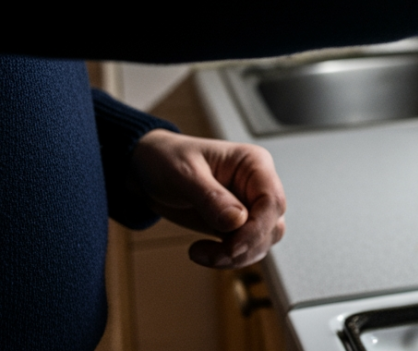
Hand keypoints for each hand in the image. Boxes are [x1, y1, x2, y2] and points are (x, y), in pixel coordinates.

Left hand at [131, 130, 286, 268]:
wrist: (145, 171)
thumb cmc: (166, 160)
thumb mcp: (183, 174)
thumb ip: (211, 197)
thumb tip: (237, 221)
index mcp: (253, 164)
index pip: (272, 200)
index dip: (256, 228)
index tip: (231, 247)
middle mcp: (256, 185)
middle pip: (271, 225)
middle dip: (244, 246)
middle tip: (212, 255)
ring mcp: (248, 206)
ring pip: (262, 241)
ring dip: (236, 256)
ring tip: (202, 254)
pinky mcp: (236, 225)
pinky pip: (245, 249)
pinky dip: (227, 258)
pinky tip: (203, 252)